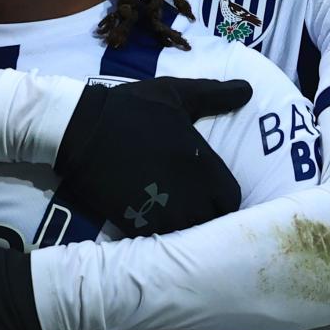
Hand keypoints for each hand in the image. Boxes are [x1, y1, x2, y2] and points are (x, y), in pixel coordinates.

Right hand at [54, 76, 252, 235]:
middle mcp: (188, 191)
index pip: (231, 198)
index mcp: (201, 162)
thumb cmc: (132, 107)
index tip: (211, 191)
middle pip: (213, 221)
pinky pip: (159, 239)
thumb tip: (248, 90)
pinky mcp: (136, 221)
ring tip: (174, 213)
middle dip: (207, 215)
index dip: (223, 197)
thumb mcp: (177, 93)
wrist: (81, 126)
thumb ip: (215, 95)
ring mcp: (162, 209)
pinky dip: (159, 233)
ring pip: (188, 233)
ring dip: (185, 226)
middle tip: (193, 204)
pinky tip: (151, 217)